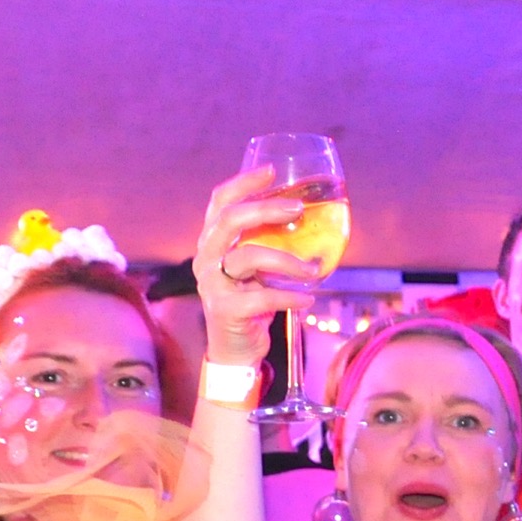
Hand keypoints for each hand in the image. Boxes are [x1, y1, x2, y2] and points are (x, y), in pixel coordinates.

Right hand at [192, 166, 316, 367]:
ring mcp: (212, 283)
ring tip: (315, 269)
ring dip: (289, 261)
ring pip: (249, 256)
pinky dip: (291, 296)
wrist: (235, 350)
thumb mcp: (256, 268)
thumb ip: (269, 244)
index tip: (271, 171)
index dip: (244, 182)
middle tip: (298, 210)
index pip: (220, 201)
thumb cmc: (251, 302)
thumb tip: (311, 220)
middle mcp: (206, 257)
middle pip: (231, 219)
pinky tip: (308, 299)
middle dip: (267, 209)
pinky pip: (264, 296)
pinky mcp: (225, 310)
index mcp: (212, 241)